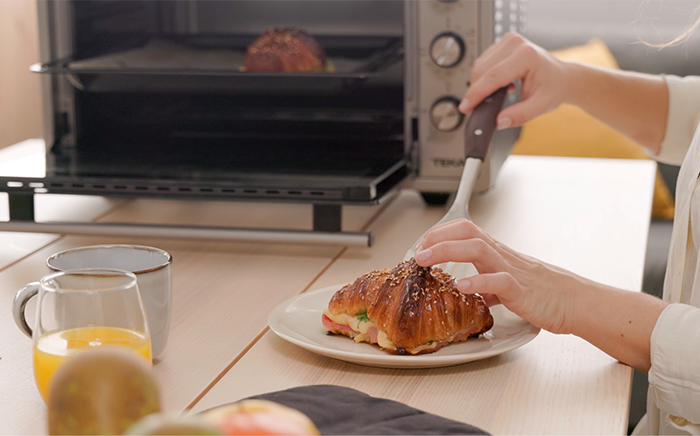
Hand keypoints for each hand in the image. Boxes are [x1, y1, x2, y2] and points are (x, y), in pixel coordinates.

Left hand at [414, 219, 594, 334]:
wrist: (574, 302)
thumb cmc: (544, 293)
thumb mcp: (508, 285)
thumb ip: (488, 285)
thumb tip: (471, 292)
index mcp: (497, 253)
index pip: (465, 230)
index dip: (440, 233)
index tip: (420, 244)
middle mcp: (501, 256)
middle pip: (467, 232)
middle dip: (437, 237)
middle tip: (417, 250)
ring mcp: (511, 270)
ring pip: (477, 249)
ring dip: (447, 251)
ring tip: (426, 260)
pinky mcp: (521, 290)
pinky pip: (498, 282)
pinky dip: (478, 283)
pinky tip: (462, 287)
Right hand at [459, 33, 569, 129]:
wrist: (561, 77)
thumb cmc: (553, 88)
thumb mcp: (541, 106)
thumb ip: (520, 115)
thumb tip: (499, 122)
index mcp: (526, 55)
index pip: (493, 76)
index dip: (476, 94)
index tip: (465, 107)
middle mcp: (515, 43)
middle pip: (481, 69)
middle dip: (476, 90)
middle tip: (478, 107)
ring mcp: (508, 40)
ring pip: (479, 65)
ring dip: (479, 83)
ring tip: (495, 95)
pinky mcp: (503, 43)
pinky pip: (483, 62)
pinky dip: (484, 77)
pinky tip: (497, 84)